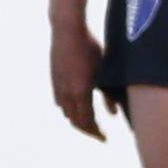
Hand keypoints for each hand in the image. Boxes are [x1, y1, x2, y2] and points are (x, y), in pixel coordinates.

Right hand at [48, 1, 104, 140]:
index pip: (88, 122)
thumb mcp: (104, 69)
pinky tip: (76, 106)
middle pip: (75, 122)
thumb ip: (109, 93)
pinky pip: (60, 102)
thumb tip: (114, 114)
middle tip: (99, 135)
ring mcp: (58, 86)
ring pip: (66, 112)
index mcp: (81, 92)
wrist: (67, 29)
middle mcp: (67, 93)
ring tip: (89, 122)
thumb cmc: (90, 46)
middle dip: (88, 130)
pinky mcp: (54, 79)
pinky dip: (69, 109)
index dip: (97, 133)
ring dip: (77, 120)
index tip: (105, 139)